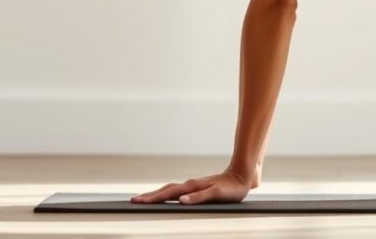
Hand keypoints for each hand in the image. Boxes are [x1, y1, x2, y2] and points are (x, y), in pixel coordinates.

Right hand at [130, 167, 252, 204]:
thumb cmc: (232, 188)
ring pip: (170, 190)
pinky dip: (166, 194)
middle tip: (133, 201)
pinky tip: (165, 197)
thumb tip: (181, 201)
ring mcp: (192, 185)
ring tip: (144, 199)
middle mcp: (190, 185)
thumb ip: (200, 197)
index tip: (137, 201)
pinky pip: (177, 191)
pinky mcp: (197, 187)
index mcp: (192, 187)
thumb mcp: (217, 194)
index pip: (168, 194)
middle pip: (165, 191)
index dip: (153, 199)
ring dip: (156, 195)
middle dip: (149, 196)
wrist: (242, 175)